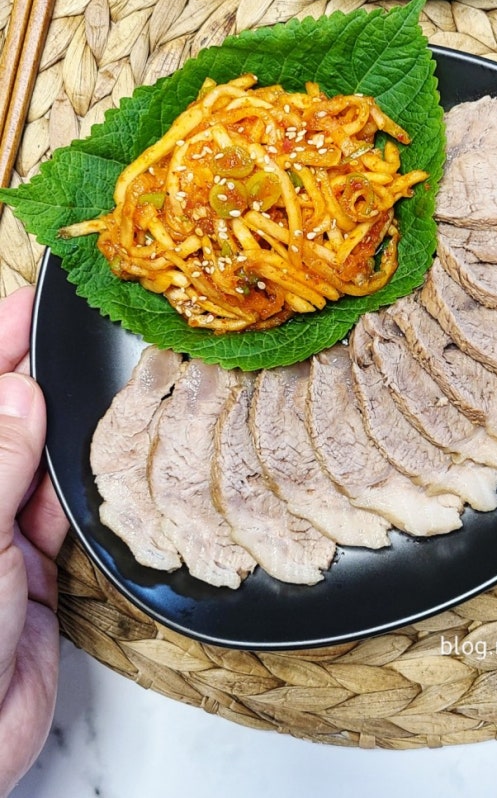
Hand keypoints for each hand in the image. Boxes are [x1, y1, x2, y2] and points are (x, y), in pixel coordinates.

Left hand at [0, 286, 68, 797]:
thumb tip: (19, 395)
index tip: (27, 301)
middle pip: (9, 423)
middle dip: (40, 381)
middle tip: (82, 334)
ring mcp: (1, 535)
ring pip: (45, 466)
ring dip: (73, 441)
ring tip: (110, 394)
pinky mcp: (39, 572)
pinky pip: (70, 516)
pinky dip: (90, 495)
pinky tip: (107, 471)